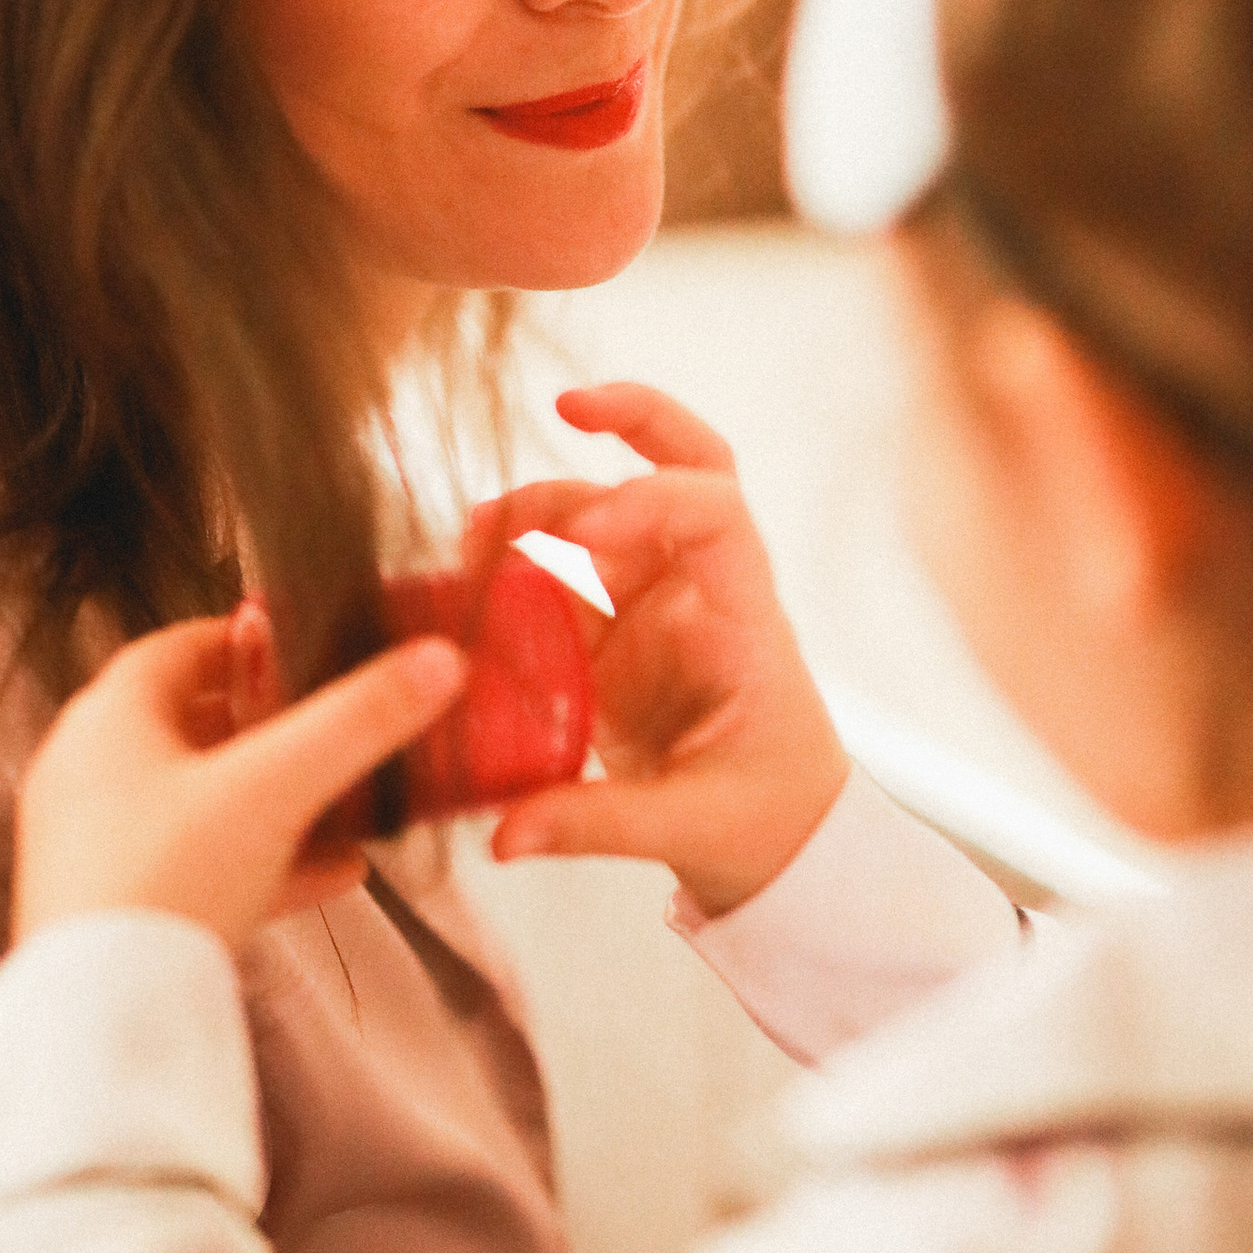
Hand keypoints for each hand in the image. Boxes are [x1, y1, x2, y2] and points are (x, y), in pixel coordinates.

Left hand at [12, 604, 465, 952]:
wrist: (104, 1016)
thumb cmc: (157, 886)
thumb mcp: (276, 787)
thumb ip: (356, 722)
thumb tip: (427, 665)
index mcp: (109, 722)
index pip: (175, 650)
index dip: (239, 642)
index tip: (289, 644)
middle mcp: (90, 777)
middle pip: (191, 729)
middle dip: (269, 729)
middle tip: (325, 725)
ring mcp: (99, 847)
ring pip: (200, 805)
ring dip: (274, 802)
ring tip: (343, 808)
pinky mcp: (118, 909)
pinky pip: (199, 869)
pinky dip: (261, 863)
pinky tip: (327, 876)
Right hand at [461, 383, 847, 918]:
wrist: (783, 845)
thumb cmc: (770, 820)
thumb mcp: (694, 829)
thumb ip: (595, 823)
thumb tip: (505, 830)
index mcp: (744, 620)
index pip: (720, 515)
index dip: (654, 498)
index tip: (588, 527)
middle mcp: (701, 594)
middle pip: (683, 470)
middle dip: (634, 421)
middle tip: (567, 406)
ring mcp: (656, 609)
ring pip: (605, 519)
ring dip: (545, 508)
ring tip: (476, 535)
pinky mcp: (612, 639)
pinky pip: (561, 581)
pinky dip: (517, 569)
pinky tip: (469, 575)